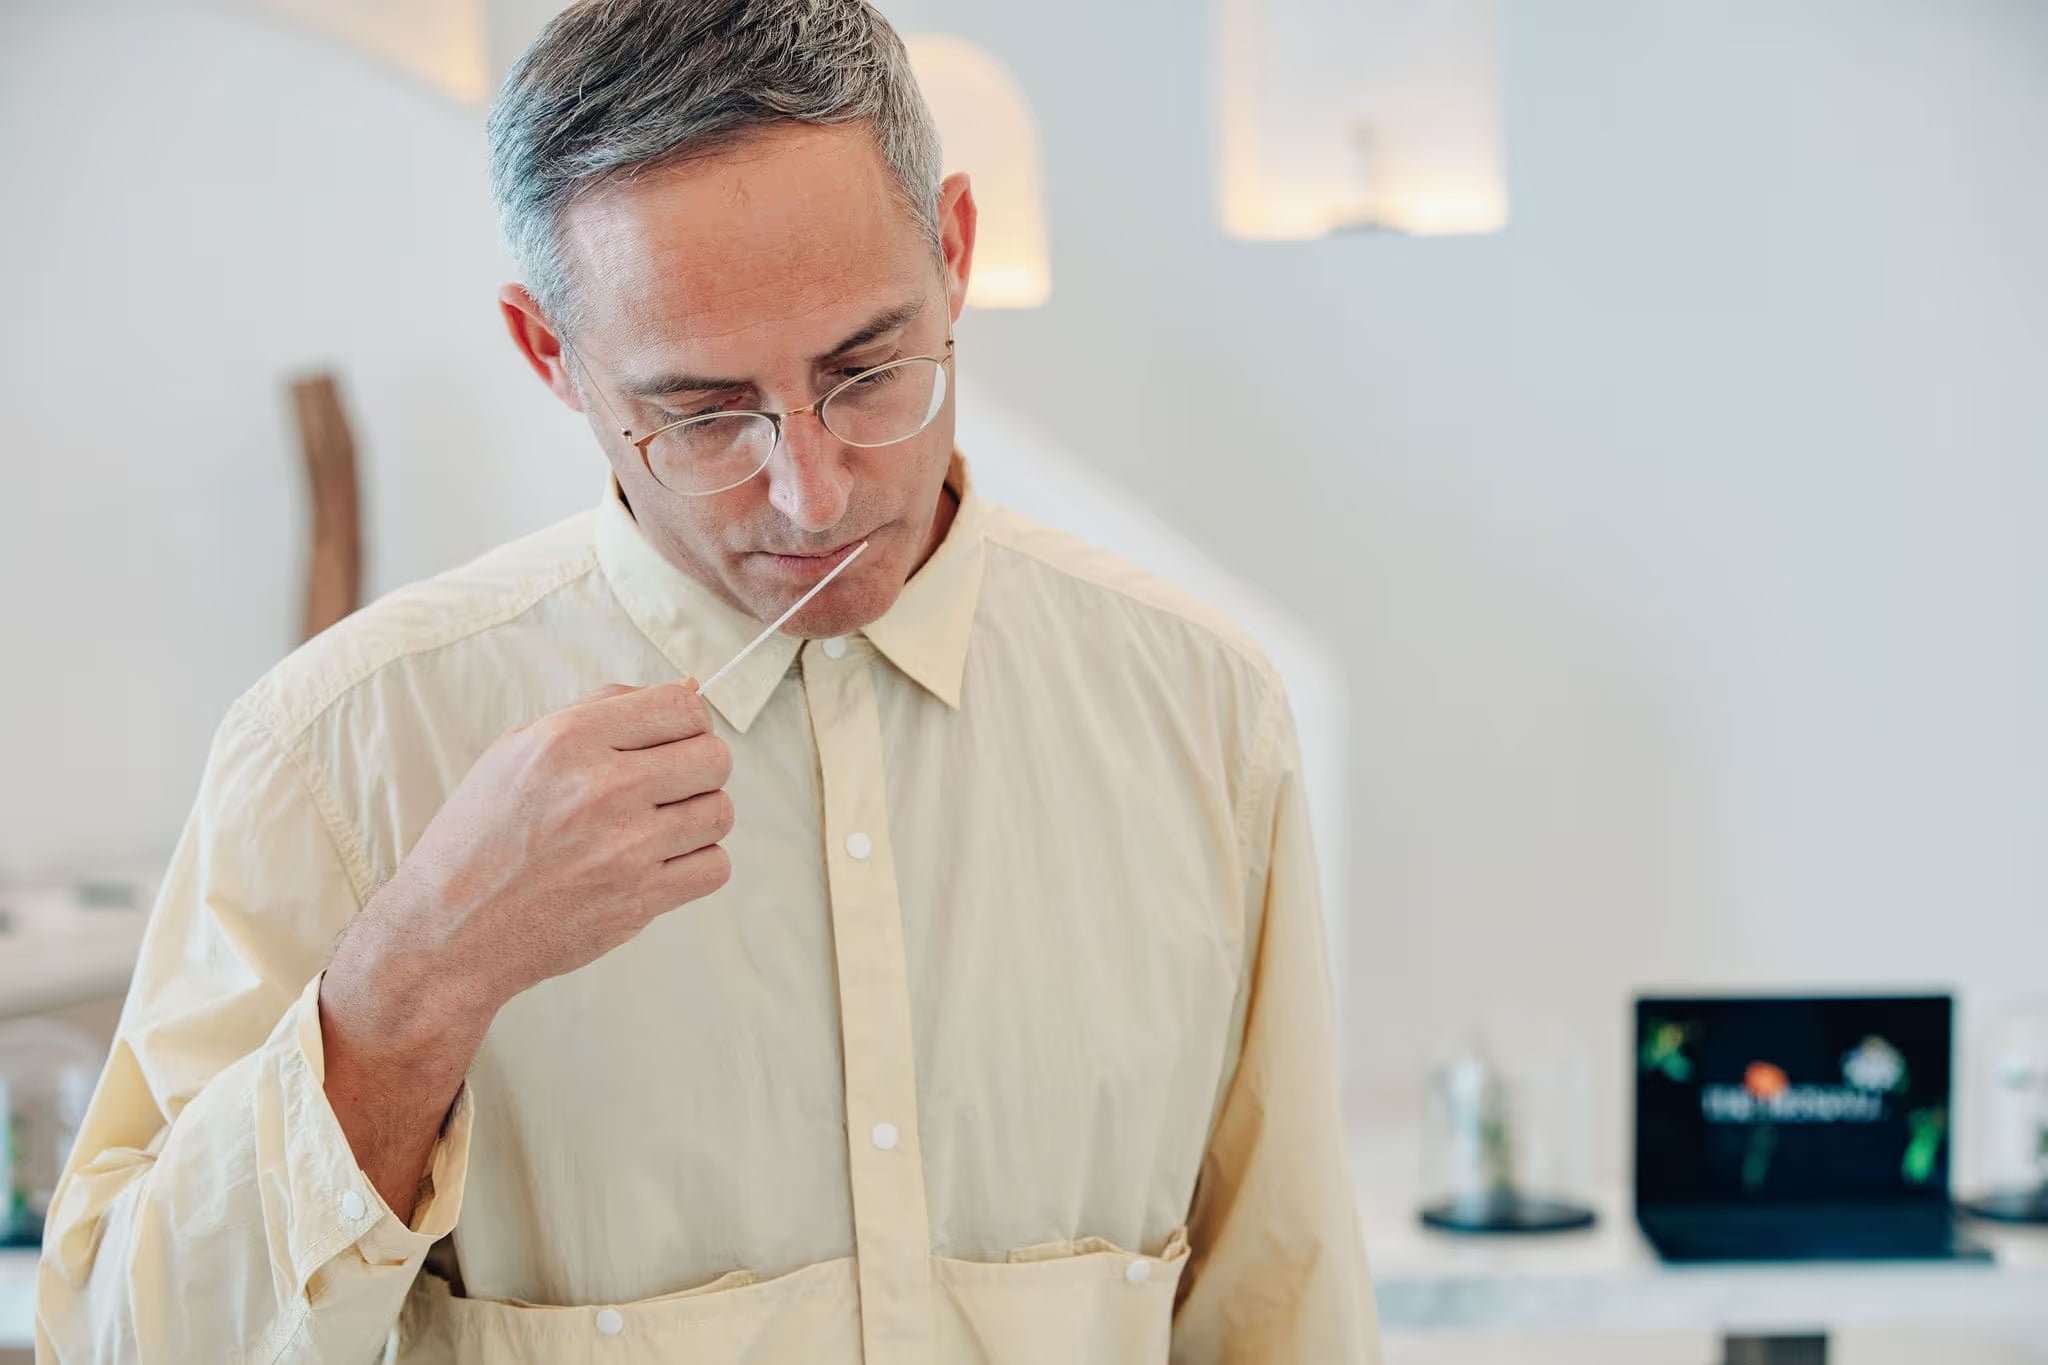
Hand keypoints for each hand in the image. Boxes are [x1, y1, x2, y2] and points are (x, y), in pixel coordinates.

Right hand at [341, 679, 733, 1022]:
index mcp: (568, 740)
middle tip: (669, 783)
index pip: (682, 707)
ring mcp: (625, 849)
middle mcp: (601, 789)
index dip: (688, 720)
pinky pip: (714, 867)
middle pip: (715, 758)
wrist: (449, 930)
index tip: (673, 738)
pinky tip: (659, 861)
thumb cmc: (479, 837)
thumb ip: (604, 710)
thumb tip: (688, 689)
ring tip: (657, 824)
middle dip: (699, 766)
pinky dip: (696, 864)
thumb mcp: (518, 748)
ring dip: (698, 816)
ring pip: (720, 812)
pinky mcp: (640, 901)